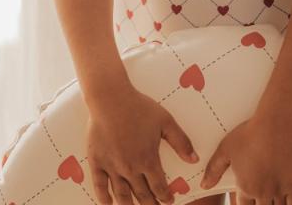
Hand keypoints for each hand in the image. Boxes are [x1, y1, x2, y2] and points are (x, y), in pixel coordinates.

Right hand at [85, 86, 200, 204]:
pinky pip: (99, 185)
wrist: (110, 98)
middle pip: (142, 195)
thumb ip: (180, 141)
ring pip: (122, 195)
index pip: (159, 187)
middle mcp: (130, 168)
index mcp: (148, 160)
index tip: (169, 201)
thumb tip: (194, 159)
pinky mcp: (97, 160)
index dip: (165, 197)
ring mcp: (112, 166)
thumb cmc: (138, 106)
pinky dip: (104, 198)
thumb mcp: (165, 120)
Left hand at [199, 118, 291, 203]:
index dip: (244, 203)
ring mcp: (280, 191)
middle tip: (261, 199)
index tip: (248, 201)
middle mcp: (262, 193)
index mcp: (245, 187)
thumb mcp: (225, 149)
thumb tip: (204, 185)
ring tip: (272, 202)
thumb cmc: (249, 135)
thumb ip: (214, 169)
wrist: (276, 127)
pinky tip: (289, 204)